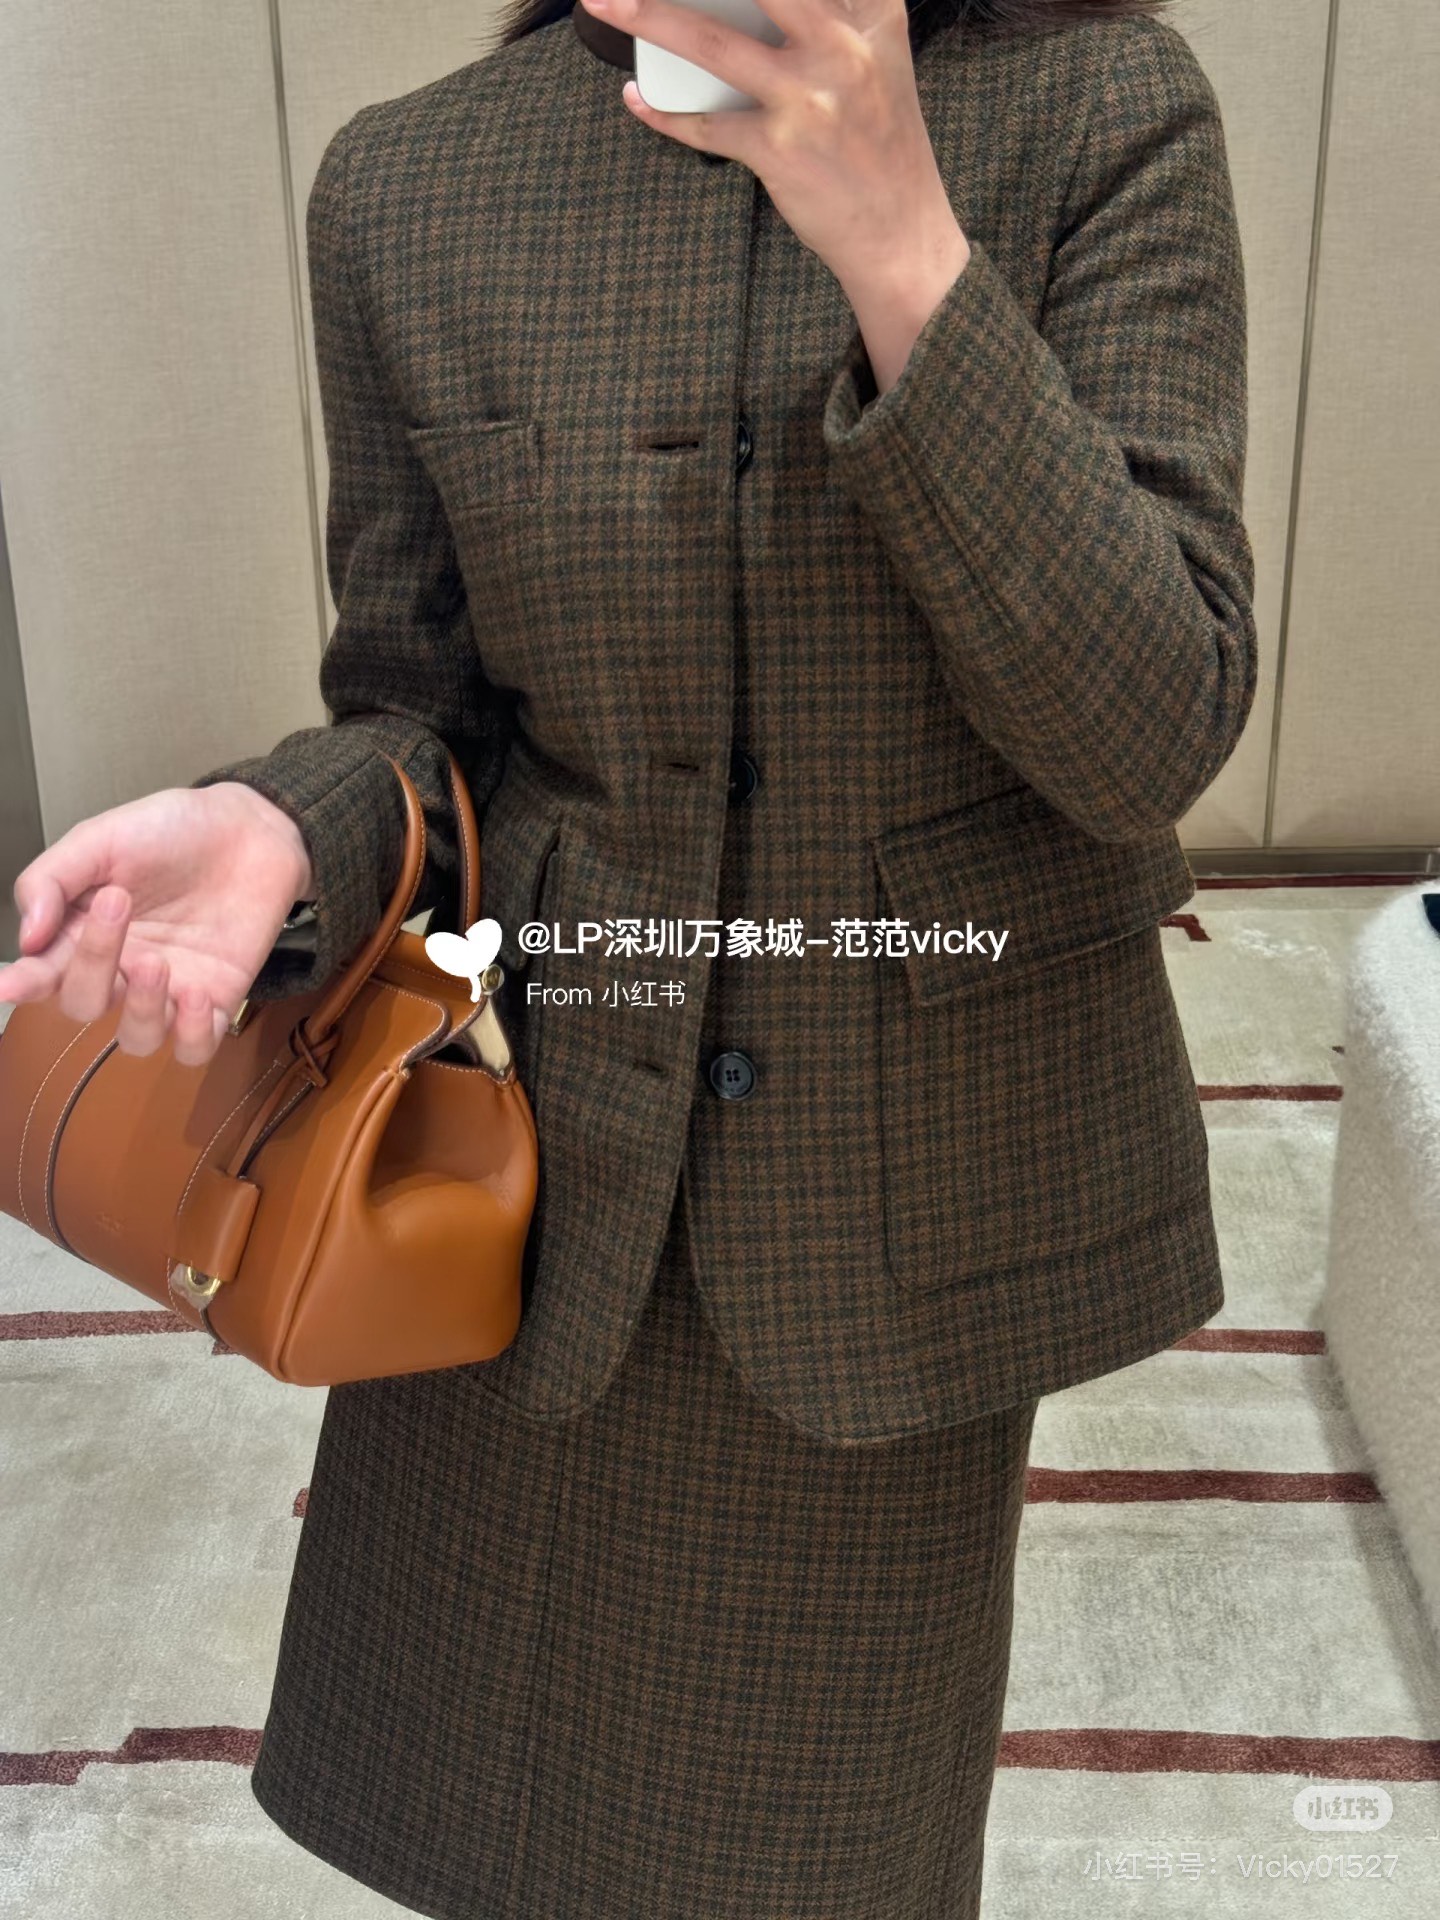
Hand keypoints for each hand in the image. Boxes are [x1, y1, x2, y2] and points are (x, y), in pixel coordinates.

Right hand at [0, 783, 312, 1066]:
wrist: (247, 828)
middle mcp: (118, 970)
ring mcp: (167, 990)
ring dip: (140, 1009)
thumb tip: (26, 936)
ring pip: (136, 1038)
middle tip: (117, 907)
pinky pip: (195, 1048)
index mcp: (81, 934)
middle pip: (83, 1005)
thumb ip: (53, 880)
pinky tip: (195, 994)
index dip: (21, 985)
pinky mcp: (215, 1000)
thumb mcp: (100, 839)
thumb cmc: (171, 831)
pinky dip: (191, 1033)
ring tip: (157, 961)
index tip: (7, 985)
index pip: (41, 975)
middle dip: (92, 966)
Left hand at [587, 0, 968, 298]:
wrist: (902, 237)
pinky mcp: (781, 150)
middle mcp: (843, 46)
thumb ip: (834, 18)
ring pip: (709, 42)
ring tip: (603, 1)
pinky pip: (705, 125)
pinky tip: (637, 99)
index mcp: (872, 15)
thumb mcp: (878, 62)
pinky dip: (663, 113)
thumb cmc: (881, 147)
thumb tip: (744, 5)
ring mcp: (809, 98)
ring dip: (645, 15)